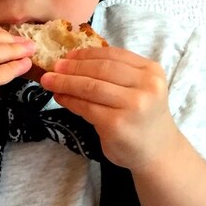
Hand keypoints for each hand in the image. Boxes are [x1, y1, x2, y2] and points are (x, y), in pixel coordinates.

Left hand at [40, 47, 179, 171]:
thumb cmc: (142, 118)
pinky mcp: (116, 124)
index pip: (114, 55)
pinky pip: (86, 107)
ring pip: (91, 87)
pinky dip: (70, 100)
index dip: (87, 54)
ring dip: (66, 83)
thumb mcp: (139, 88)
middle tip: (54, 67)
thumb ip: (117, 74)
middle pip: (101, 69)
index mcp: (151, 70)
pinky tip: (60, 97)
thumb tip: (74, 61)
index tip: (68, 55)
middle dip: (73, 67)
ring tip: (49, 81)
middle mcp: (146, 85)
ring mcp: (132, 105)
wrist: (156, 152)